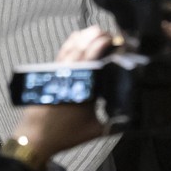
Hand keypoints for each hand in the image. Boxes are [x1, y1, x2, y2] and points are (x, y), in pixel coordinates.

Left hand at [15, 26, 110, 161]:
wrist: (35, 138)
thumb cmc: (65, 135)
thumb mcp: (95, 130)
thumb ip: (115, 124)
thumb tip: (134, 119)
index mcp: (82, 85)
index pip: (94, 57)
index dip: (105, 44)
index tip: (117, 40)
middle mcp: (69, 74)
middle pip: (83, 47)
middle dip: (97, 36)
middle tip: (111, 35)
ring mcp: (57, 72)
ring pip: (71, 47)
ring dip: (85, 36)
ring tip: (99, 32)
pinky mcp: (49, 73)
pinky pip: (61, 52)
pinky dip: (71, 42)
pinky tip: (78, 37)